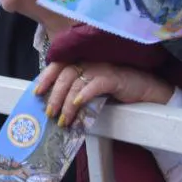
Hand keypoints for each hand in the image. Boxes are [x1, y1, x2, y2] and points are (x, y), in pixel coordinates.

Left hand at [36, 61, 174, 127]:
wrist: (144, 88)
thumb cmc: (115, 88)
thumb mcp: (91, 87)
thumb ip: (75, 90)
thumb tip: (54, 106)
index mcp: (81, 62)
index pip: (58, 65)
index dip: (46, 77)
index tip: (37, 93)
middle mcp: (89, 62)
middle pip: (65, 76)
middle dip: (55, 96)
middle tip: (50, 114)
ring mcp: (101, 68)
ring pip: (77, 83)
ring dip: (67, 103)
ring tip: (63, 119)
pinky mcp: (113, 77)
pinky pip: (95, 85)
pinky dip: (84, 95)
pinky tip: (78, 104)